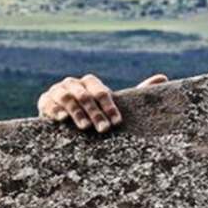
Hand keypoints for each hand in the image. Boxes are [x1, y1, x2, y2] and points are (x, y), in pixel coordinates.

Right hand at [38, 73, 167, 132]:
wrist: (65, 121)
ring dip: (77, 113)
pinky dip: (55, 110)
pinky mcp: (44, 101)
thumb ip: (137, 91)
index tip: (117, 122)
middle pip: (85, 96)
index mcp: (91, 83)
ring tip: (85, 127)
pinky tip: (62, 120)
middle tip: (104, 130)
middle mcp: (74, 84)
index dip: (109, 107)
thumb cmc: (96, 112)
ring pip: (68, 98)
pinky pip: (48, 103)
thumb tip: (163, 77)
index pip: (101, 92)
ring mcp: (57, 91)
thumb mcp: (115, 104)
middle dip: (95, 113)